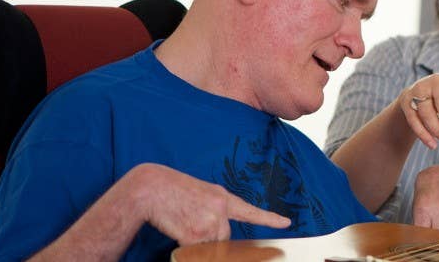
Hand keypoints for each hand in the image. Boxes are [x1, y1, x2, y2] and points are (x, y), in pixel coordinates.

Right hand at [128, 163, 290, 244]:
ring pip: (211, 246)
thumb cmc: (172, 191)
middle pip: (224, 238)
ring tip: (183, 221)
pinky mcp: (197, 235)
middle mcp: (220, 209)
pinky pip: (195, 251)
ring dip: (197, 243)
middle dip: (210, 238)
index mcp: (222, 197)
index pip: (250, 210)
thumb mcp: (201, 195)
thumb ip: (215, 211)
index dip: (269, 218)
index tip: (286, 223)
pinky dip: (186, 246)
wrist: (151, 187)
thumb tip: (218, 236)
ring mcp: (210, 223)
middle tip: (191, 221)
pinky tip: (178, 228)